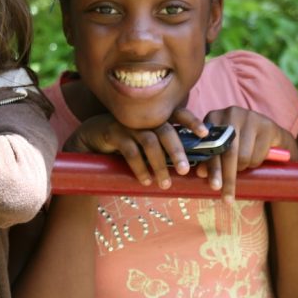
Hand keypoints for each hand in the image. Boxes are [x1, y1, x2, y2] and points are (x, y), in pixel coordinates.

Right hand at [64, 110, 209, 189]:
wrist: (93, 136)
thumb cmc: (127, 139)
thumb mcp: (147, 139)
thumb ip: (164, 146)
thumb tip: (190, 165)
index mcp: (156, 116)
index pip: (178, 113)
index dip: (192, 121)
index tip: (205, 134)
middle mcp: (144, 117)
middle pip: (166, 131)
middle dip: (177, 151)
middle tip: (186, 170)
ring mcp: (129, 124)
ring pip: (149, 142)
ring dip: (159, 164)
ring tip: (165, 183)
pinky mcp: (113, 133)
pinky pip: (130, 151)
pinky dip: (140, 168)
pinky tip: (146, 181)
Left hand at [197, 106, 296, 202]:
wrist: (268, 132)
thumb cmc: (240, 141)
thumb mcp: (223, 147)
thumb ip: (211, 157)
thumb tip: (201, 173)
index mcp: (214, 118)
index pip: (211, 147)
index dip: (212, 168)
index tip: (213, 186)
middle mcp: (230, 113)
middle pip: (228, 153)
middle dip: (227, 178)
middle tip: (227, 198)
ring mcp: (249, 117)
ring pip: (243, 157)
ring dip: (243, 168)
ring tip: (244, 166)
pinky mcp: (266, 125)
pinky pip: (258, 155)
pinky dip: (256, 163)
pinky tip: (256, 157)